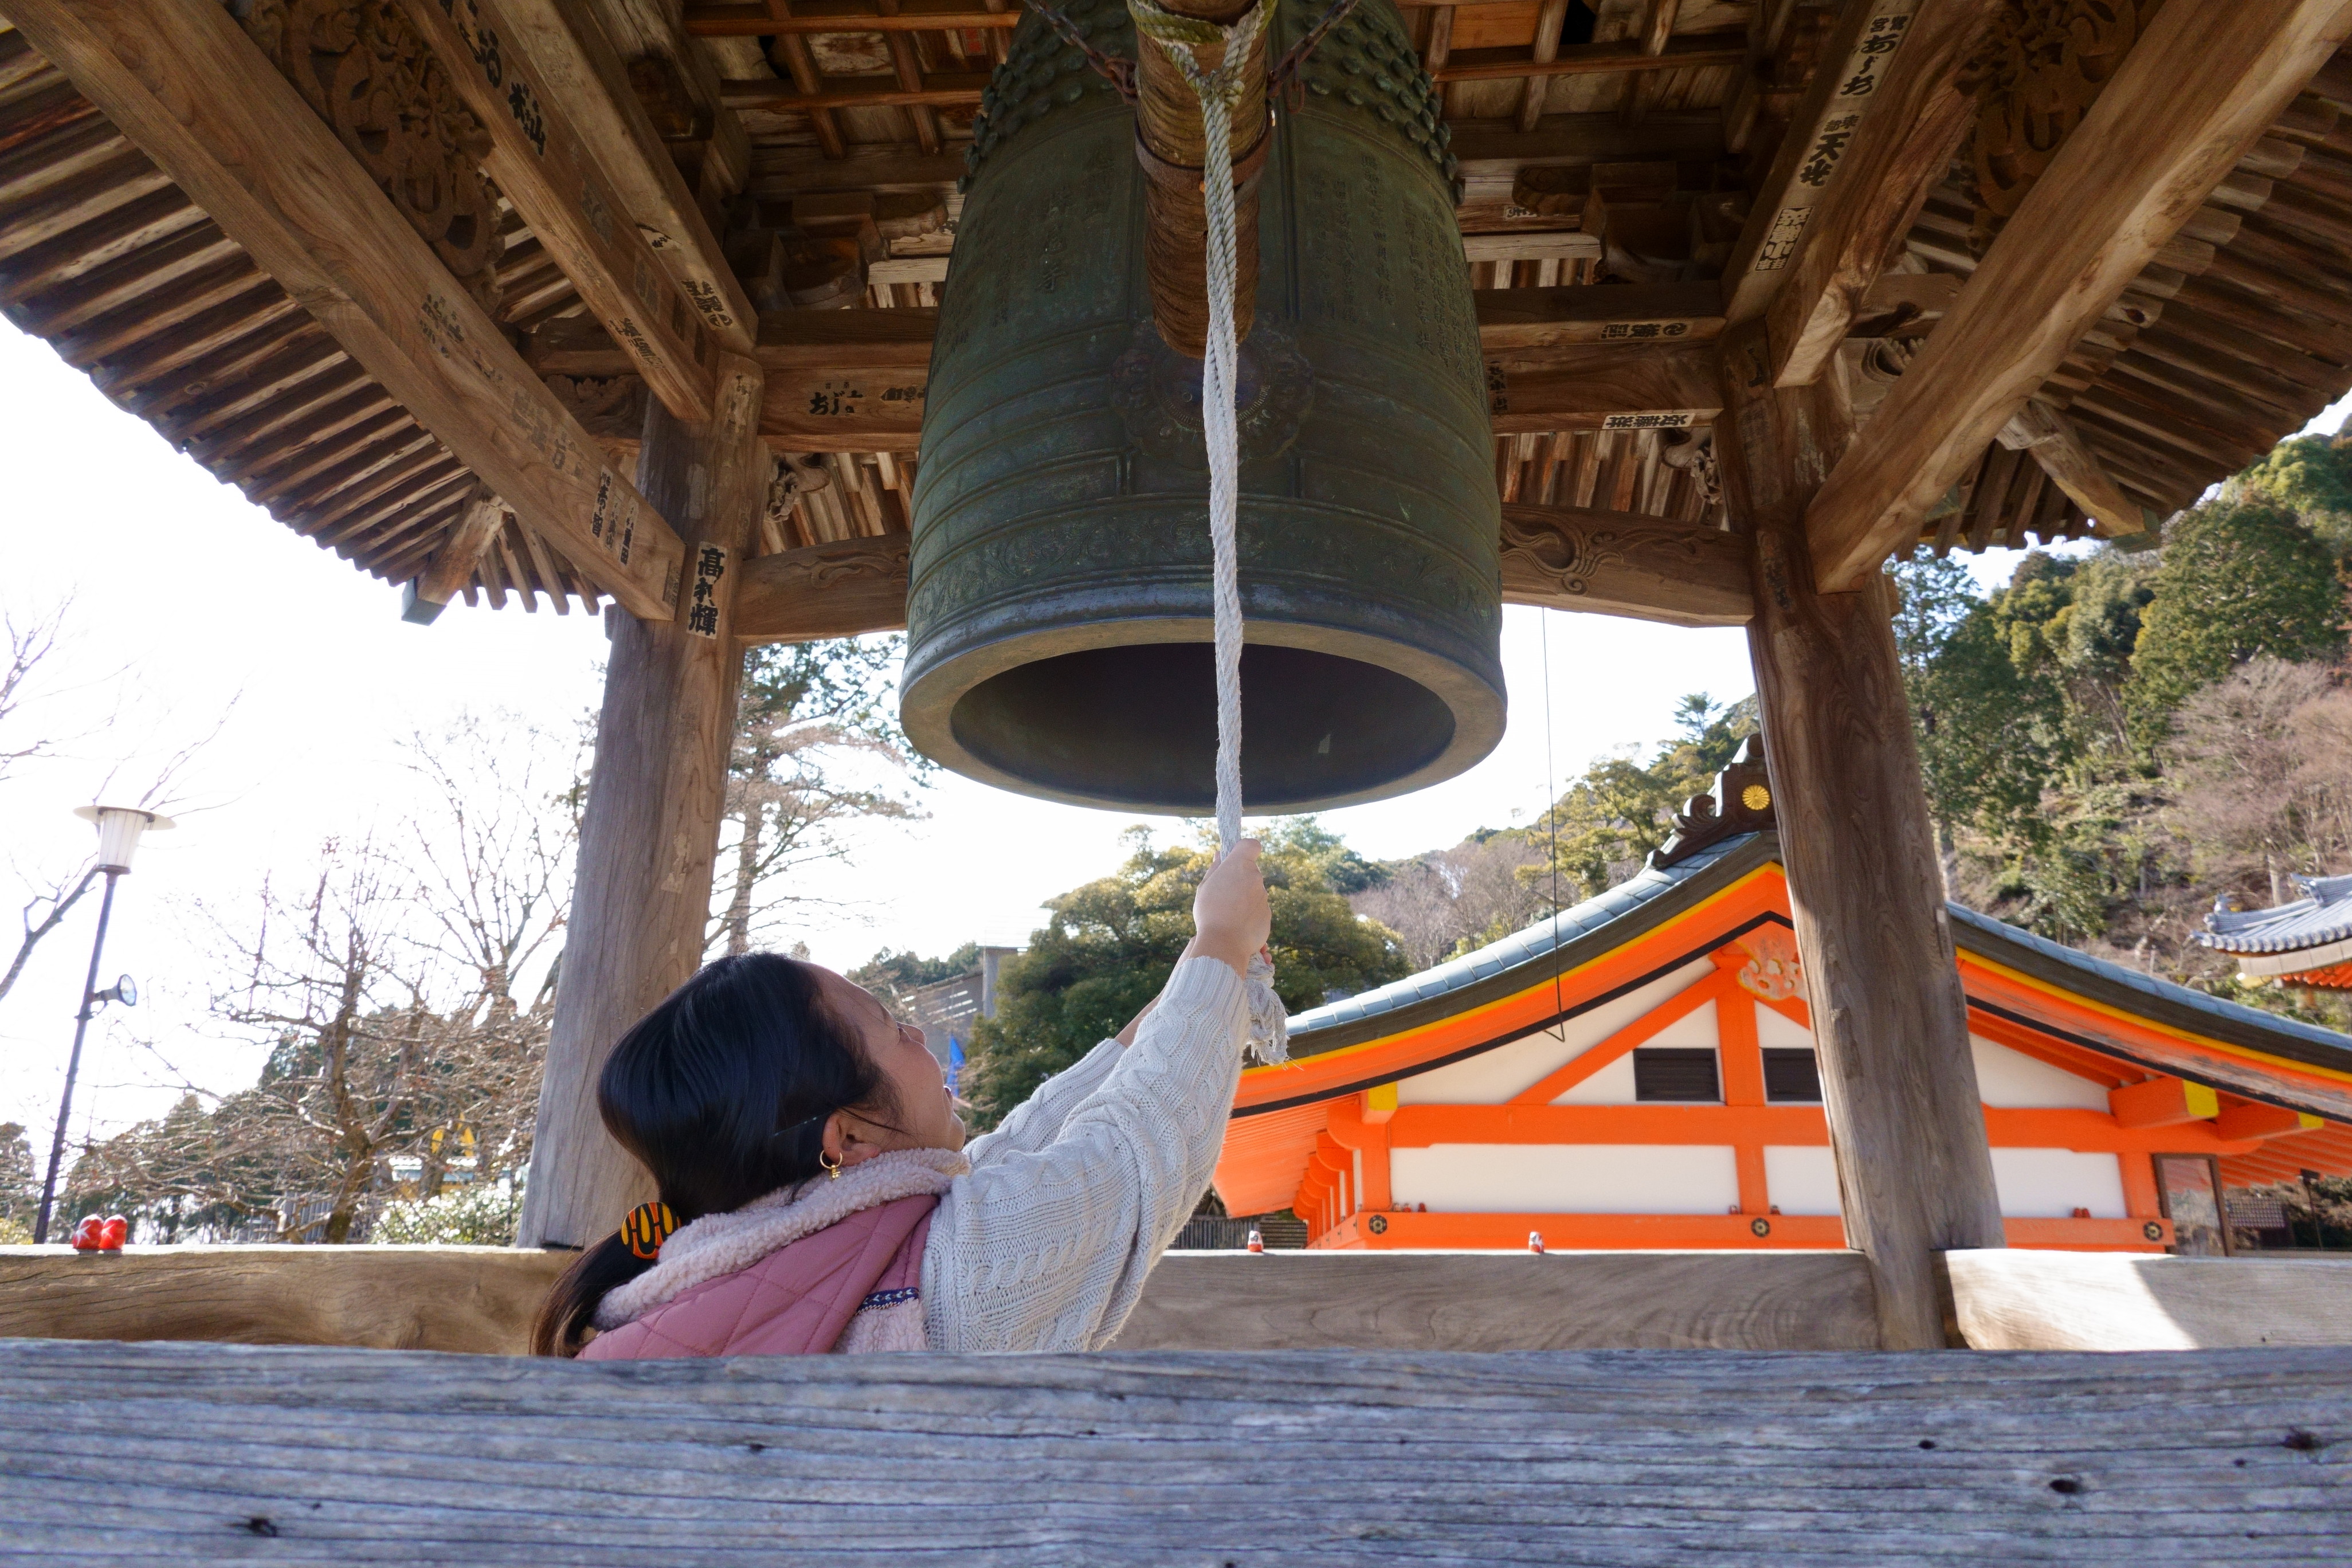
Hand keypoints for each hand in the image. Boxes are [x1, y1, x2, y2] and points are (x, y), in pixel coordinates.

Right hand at [1186, 839, 1270, 977]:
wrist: (1223, 944)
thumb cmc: (1209, 913)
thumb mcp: (1204, 888)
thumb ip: (1215, 869)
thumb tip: (1219, 855)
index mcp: (1239, 865)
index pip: (1251, 845)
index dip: (1244, 849)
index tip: (1236, 858)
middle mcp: (1255, 878)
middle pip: (1250, 872)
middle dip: (1240, 879)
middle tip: (1224, 895)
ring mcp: (1263, 897)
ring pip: (1254, 892)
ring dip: (1244, 898)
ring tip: (1228, 914)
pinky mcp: (1268, 914)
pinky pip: (1258, 909)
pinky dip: (1249, 914)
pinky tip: (1237, 925)